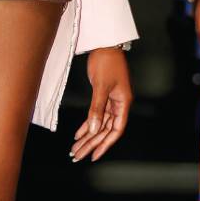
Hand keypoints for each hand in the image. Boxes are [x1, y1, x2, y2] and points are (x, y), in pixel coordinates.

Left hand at [70, 46, 131, 162]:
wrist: (105, 44)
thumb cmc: (107, 62)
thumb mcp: (101, 86)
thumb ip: (97, 108)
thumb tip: (94, 129)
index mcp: (123, 103)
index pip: (115, 130)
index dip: (105, 144)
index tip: (94, 155)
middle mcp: (118, 105)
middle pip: (105, 130)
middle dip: (92, 144)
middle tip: (78, 156)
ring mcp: (110, 101)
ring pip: (99, 124)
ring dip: (87, 137)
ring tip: (75, 149)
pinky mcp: (102, 96)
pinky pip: (95, 115)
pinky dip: (86, 125)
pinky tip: (78, 135)